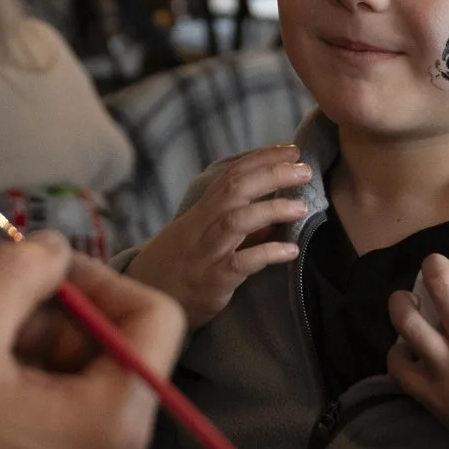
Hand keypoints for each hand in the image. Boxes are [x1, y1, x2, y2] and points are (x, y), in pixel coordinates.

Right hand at [0, 231, 185, 448]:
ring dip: (40, 367)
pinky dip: (33, 413)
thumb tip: (53, 247)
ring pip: (88, 400)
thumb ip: (18, 270)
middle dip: (58, 326)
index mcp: (116, 423)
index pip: (156, 317)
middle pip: (118, 360)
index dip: (98, 280)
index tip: (39, 274)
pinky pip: (69, 446)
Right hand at [123, 145, 310, 327]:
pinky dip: (267, 253)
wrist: (144, 299)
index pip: (231, 175)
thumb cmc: (178, 266)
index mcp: (200, 212)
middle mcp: (200, 227)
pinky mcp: (211, 282)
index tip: (291, 150)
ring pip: (236, 221)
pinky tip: (291, 251)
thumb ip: (236, 223)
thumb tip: (276, 210)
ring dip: (271, 209)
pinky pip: (240, 263)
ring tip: (302, 206)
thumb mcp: (201, 237)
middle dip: (271, 174)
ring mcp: (205, 254)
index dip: (261, 159)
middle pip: (235, 190)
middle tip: (304, 168)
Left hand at [387, 251, 448, 448]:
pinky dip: (396, 354)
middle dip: (433, 265)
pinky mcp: (433, 397)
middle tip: (435, 268)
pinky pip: (398, 368)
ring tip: (407, 301)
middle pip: (439, 283)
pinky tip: (406, 349)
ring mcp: (447, 368)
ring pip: (407, 322)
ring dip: (402, 303)